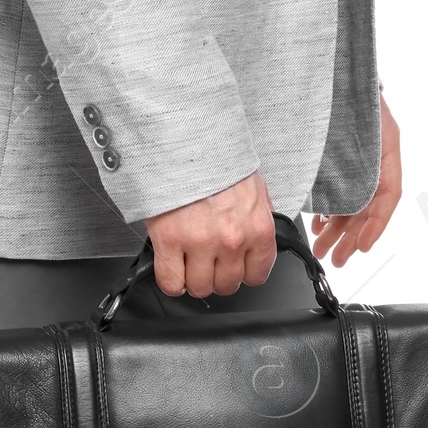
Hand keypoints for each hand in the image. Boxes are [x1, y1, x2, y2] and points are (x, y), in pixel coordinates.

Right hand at [145, 169, 276, 299]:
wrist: (187, 140)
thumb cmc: (219, 160)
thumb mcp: (254, 190)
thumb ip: (256, 222)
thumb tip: (255, 244)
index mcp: (258, 228)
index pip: (256, 275)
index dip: (242, 273)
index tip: (234, 268)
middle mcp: (232, 240)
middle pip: (226, 285)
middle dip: (217, 276)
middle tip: (209, 261)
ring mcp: (200, 243)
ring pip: (199, 288)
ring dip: (193, 279)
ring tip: (189, 262)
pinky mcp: (169, 241)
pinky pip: (171, 282)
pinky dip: (171, 281)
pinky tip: (172, 267)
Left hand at [311, 92, 401, 268]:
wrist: (336, 69)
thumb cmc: (351, 88)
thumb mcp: (359, 119)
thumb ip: (353, 151)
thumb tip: (335, 184)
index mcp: (386, 150)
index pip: (387, 196)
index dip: (376, 224)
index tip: (361, 245)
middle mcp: (375, 159)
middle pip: (367, 206)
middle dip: (351, 236)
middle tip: (336, 257)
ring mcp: (358, 161)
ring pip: (352, 203)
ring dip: (338, 229)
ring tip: (323, 248)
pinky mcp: (341, 161)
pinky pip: (340, 192)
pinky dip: (331, 210)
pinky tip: (319, 224)